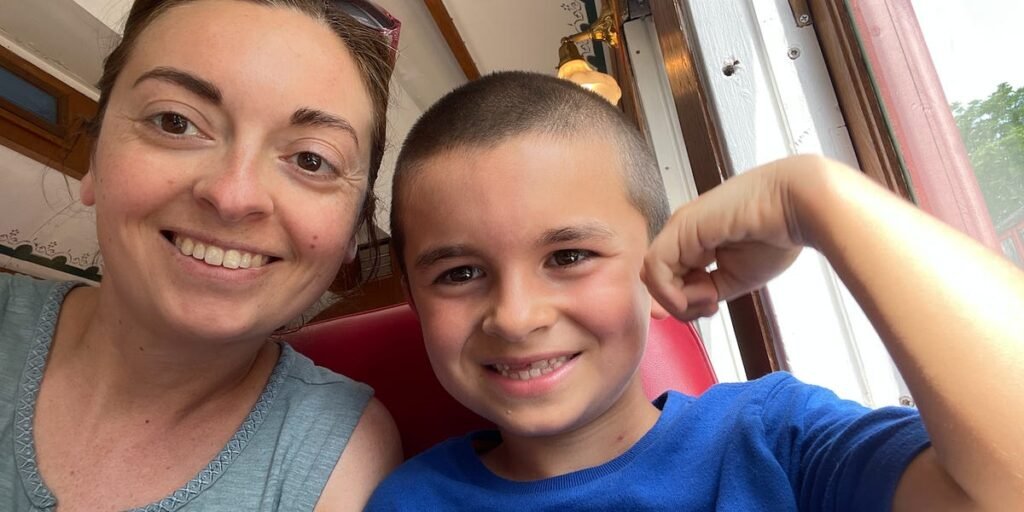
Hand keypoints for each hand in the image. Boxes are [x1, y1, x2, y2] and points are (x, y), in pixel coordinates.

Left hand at [642, 156, 825, 320]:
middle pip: (660, 279)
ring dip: (678, 300)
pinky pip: (656, 267)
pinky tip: (700, 296)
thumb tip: (687, 306)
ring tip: (711, 298)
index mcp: (697, 242)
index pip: (671, 278)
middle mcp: (684, 234)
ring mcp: (680, 229)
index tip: (709, 310)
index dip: (683, 302)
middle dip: (680, 304)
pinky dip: (670, 291)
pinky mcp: (680, 228)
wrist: (796, 207)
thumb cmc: (777, 235)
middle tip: (710, 308)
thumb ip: (708, 291)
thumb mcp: (736, 277)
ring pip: (653, 276)